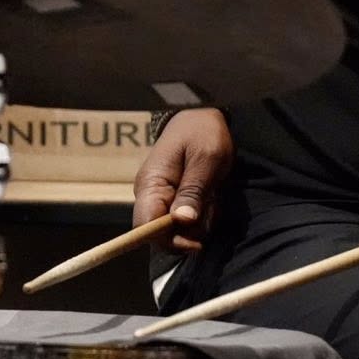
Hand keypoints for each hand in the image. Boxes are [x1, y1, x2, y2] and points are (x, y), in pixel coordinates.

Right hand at [132, 109, 233, 250]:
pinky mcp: (172, 200)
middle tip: (211, 207)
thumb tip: (182, 221)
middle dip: (190, 232)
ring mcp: (160, 199)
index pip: (146, 228)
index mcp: (150, 185)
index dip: (169, 240)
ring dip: (200, 222)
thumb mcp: (206, 159)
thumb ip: (193, 190)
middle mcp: (149, 196)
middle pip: (161, 235)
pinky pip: (186, 221)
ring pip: (177, 230)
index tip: (197, 241)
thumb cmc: (203, 133)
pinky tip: (210, 197)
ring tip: (213, 196)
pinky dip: (202, 215)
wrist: (201, 116)